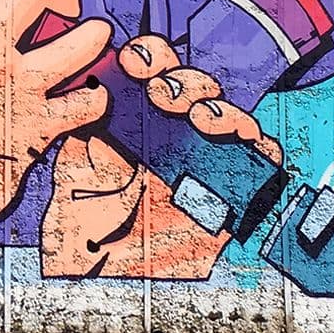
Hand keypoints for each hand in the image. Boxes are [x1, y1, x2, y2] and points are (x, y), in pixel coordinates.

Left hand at [41, 35, 280, 279]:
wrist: (107, 276)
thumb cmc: (86, 223)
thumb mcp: (73, 168)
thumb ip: (81, 126)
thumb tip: (86, 84)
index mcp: (134, 117)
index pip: (150, 69)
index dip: (148, 56)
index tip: (134, 63)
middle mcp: (173, 131)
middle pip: (193, 85)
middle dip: (183, 81)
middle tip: (164, 97)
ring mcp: (205, 156)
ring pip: (227, 113)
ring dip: (218, 107)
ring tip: (201, 118)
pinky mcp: (233, 187)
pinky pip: (260, 156)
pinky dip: (260, 142)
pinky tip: (244, 139)